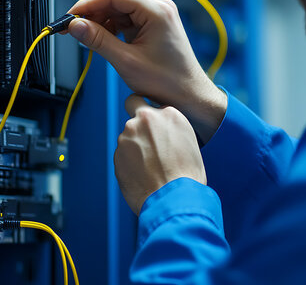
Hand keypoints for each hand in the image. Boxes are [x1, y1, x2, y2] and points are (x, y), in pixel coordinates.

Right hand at [67, 0, 226, 142]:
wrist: (190, 96)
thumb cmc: (168, 82)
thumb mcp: (127, 62)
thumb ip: (98, 41)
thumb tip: (75, 26)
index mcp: (156, 11)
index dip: (87, 5)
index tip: (69, 18)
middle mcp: (158, 8)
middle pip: (114, 1)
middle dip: (92, 15)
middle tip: (72, 31)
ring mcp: (157, 16)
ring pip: (118, 11)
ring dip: (101, 24)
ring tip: (88, 41)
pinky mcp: (153, 26)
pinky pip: (126, 21)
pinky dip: (112, 30)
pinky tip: (103, 42)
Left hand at [114, 94, 206, 215]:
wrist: (174, 200)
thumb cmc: (188, 176)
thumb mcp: (188, 142)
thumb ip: (169, 130)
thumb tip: (159, 131)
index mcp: (168, 114)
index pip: (151, 104)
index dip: (154, 119)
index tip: (157, 131)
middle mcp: (145, 119)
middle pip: (133, 109)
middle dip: (138, 123)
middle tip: (148, 143)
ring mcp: (127, 136)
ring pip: (127, 136)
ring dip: (134, 147)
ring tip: (151, 169)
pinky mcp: (116, 155)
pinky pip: (122, 155)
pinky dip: (129, 164)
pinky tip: (143, 177)